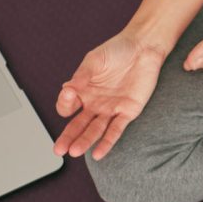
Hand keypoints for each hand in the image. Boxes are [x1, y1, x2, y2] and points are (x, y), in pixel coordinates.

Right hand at [53, 32, 168, 160]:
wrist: (144, 47)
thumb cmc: (117, 50)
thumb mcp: (94, 60)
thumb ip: (81, 76)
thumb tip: (66, 89)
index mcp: (83, 91)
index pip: (67, 106)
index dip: (64, 104)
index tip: (69, 94)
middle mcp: (95, 103)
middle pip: (78, 124)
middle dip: (68, 137)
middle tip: (58, 150)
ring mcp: (111, 109)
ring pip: (95, 130)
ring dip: (85, 141)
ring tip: (74, 152)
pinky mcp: (128, 111)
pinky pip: (116, 130)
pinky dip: (107, 142)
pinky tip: (98, 153)